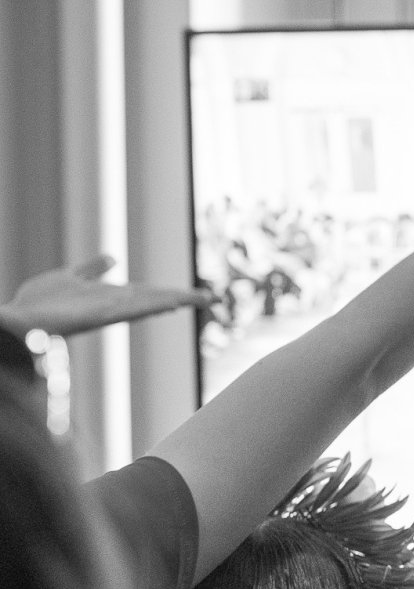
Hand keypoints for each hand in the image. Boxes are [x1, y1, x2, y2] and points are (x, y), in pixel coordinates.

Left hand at [0, 255, 209, 336]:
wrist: (19, 320)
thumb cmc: (39, 302)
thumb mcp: (68, 276)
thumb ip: (91, 269)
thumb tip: (114, 259)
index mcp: (109, 296)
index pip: (146, 292)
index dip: (170, 291)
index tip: (194, 294)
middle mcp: (113, 304)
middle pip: (153, 298)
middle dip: (182, 298)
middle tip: (210, 298)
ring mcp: (108, 311)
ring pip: (148, 303)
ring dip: (175, 300)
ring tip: (201, 299)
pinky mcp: (100, 316)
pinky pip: (131, 310)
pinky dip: (153, 306)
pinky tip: (170, 303)